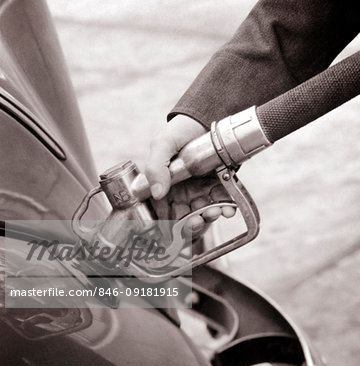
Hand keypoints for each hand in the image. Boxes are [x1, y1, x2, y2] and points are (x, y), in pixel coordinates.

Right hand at [145, 115, 234, 237]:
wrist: (212, 113)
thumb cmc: (183, 128)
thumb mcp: (163, 143)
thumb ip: (155, 167)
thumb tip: (157, 194)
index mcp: (164, 184)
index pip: (162, 211)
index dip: (168, 224)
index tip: (175, 228)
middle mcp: (181, 190)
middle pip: (184, 217)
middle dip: (192, 223)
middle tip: (198, 219)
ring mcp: (201, 189)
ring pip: (204, 212)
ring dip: (209, 217)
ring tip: (216, 212)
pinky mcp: (220, 185)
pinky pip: (222, 202)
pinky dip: (226, 208)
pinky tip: (228, 209)